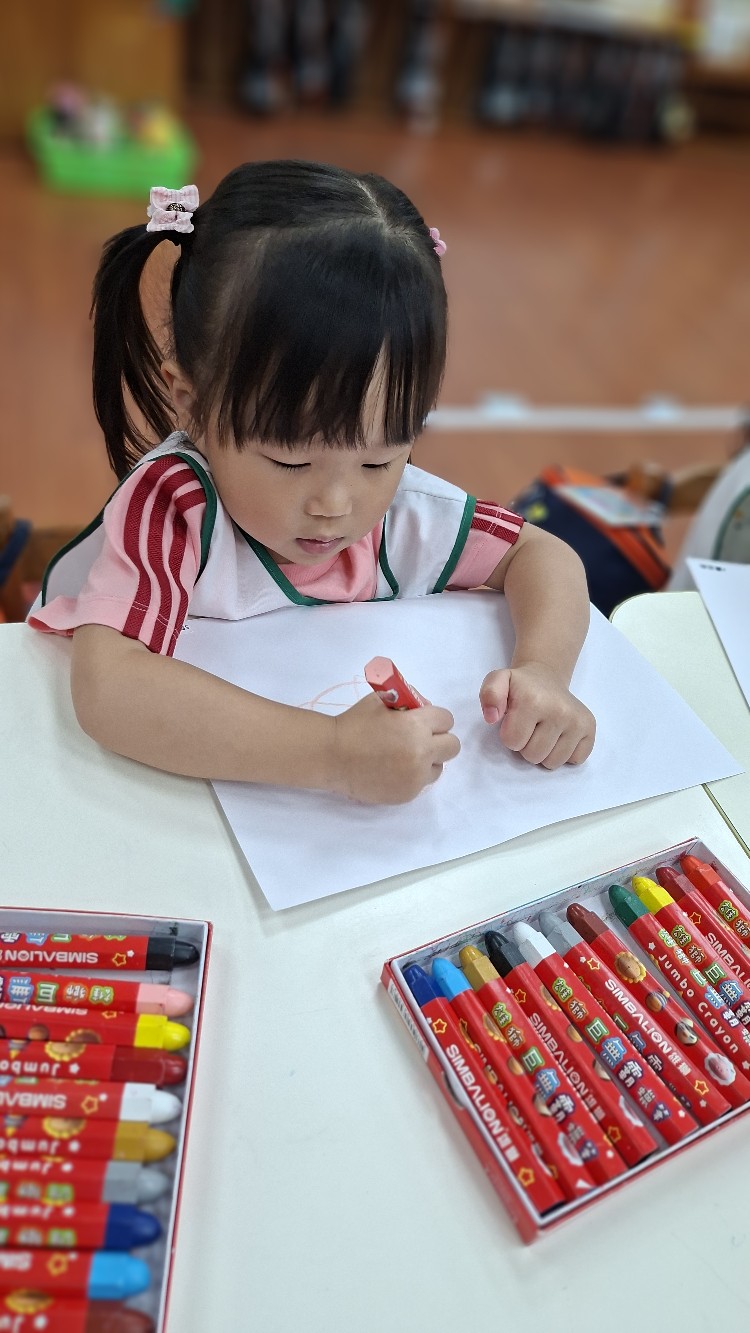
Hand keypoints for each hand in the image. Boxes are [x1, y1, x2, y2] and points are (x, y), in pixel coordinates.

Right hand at [331, 693, 459, 803]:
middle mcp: (422, 752)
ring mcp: (416, 776)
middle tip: (420, 740)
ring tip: (404, 757)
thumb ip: (406, 701)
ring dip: (428, 761)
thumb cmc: (354, 724)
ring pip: (439, 768)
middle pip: (452, 746)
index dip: (434, 719)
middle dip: (439, 740)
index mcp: (416, 725)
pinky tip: (392, 770)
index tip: (422, 721)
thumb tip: (424, 707)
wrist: (331, 756)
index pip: (446, 719)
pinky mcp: (407, 794)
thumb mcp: (380, 700)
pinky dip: (412, 776)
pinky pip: (421, 783)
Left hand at [479, 663, 594, 768]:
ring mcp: (577, 721)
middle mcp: (560, 711)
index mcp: (533, 700)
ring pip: (553, 762)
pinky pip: (574, 760)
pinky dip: (565, 753)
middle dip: (527, 745)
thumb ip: (489, 695)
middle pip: (533, 756)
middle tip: (530, 727)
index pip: (513, 742)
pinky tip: (560, 735)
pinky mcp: (590, 729)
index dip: (510, 735)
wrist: (546, 678)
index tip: (515, 720)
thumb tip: (492, 717)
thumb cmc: (520, 686)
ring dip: (545, 752)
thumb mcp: (497, 681)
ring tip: (543, 731)